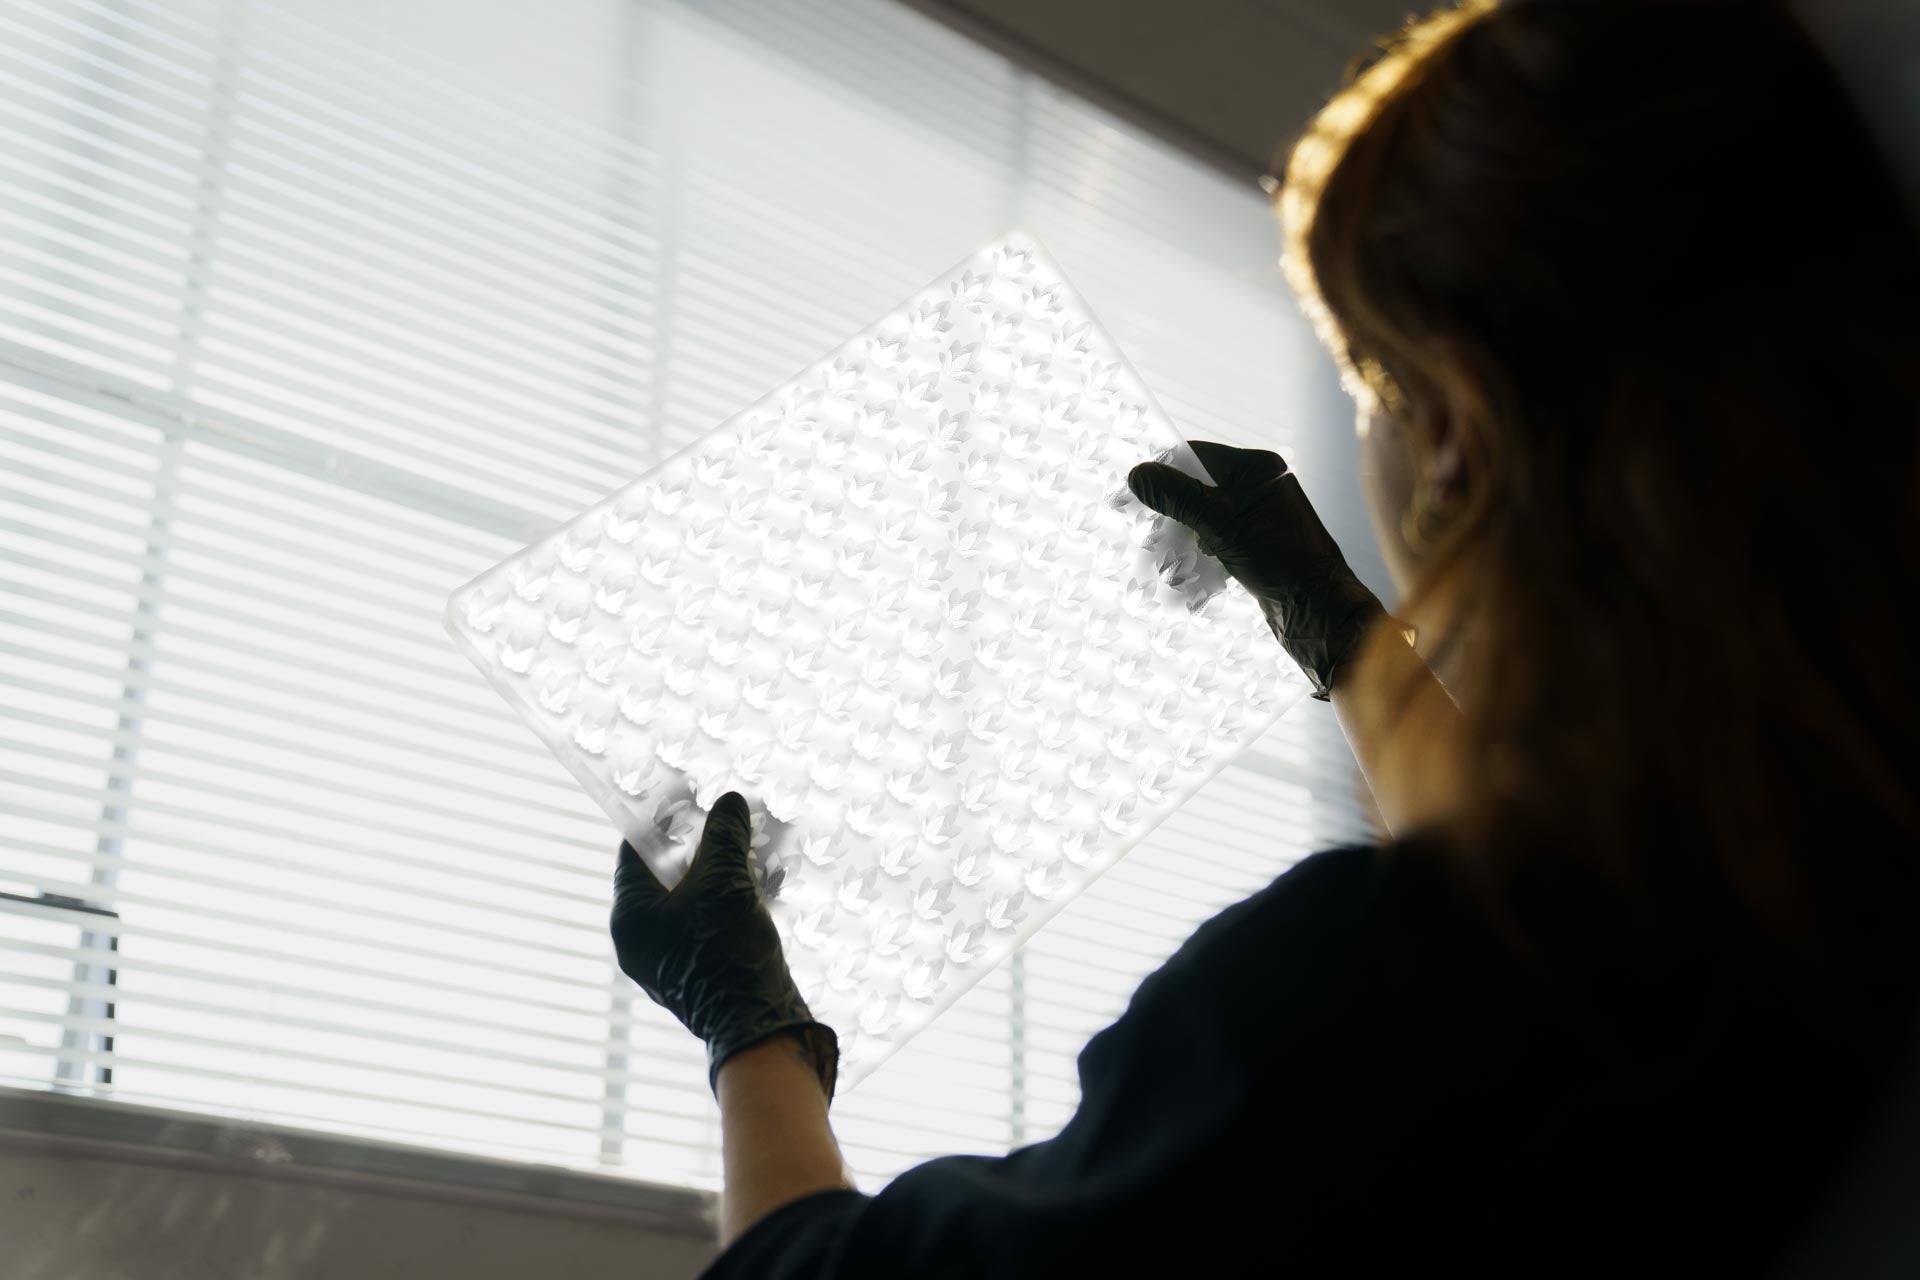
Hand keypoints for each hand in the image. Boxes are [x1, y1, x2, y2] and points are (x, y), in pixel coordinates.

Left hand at [611, 792, 837, 1098]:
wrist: (758, 1026)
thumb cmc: (729, 952)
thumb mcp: (725, 881)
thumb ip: (724, 835)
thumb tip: (728, 801)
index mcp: (631, 917)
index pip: (634, 852)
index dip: (661, 819)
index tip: (687, 796)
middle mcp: (641, 941)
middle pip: (667, 876)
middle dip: (704, 847)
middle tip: (728, 822)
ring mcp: (668, 962)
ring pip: (694, 900)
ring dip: (725, 873)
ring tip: (756, 850)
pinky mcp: (698, 976)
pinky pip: (710, 925)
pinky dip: (733, 903)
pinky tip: (767, 886)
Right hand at [1128, 441, 1384, 699]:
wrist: (1321, 612)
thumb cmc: (1280, 560)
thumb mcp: (1221, 525)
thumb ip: (1178, 497)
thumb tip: (1137, 474)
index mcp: (1257, 469)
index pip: (1195, 456)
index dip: (1162, 473)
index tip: (1132, 495)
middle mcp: (1258, 488)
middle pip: (1195, 490)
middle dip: (1170, 516)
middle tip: (1148, 538)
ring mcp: (1257, 519)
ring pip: (1201, 521)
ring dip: (1180, 542)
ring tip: (1166, 566)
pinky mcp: (1255, 548)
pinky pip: (1214, 544)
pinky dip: (1198, 558)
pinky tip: (1190, 580)